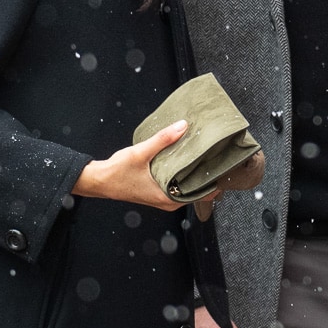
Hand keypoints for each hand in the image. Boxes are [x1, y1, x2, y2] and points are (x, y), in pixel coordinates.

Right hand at [72, 120, 218, 210]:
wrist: (99, 181)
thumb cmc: (117, 172)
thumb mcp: (141, 153)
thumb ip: (163, 139)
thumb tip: (183, 126)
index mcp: (167, 198)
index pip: (202, 194)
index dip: (217, 182)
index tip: (228, 167)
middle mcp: (168, 201)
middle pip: (198, 191)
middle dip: (210, 175)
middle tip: (222, 157)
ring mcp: (163, 198)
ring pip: (188, 188)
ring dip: (198, 174)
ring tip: (209, 156)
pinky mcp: (159, 192)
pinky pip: (179, 185)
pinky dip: (186, 174)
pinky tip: (189, 159)